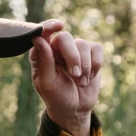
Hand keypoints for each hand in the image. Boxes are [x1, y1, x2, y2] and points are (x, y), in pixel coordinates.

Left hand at [29, 19, 102, 135]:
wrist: (75, 109)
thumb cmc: (56, 98)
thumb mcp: (47, 83)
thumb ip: (43, 61)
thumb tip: (38, 38)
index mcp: (41, 54)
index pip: (43, 33)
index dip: (49, 26)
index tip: (59, 25)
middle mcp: (56, 48)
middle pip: (66, 38)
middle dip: (73, 57)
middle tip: (75, 75)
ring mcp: (74, 50)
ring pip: (83, 44)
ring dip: (85, 66)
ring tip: (81, 82)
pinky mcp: (90, 54)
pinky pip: (97, 48)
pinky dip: (96, 64)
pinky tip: (90, 76)